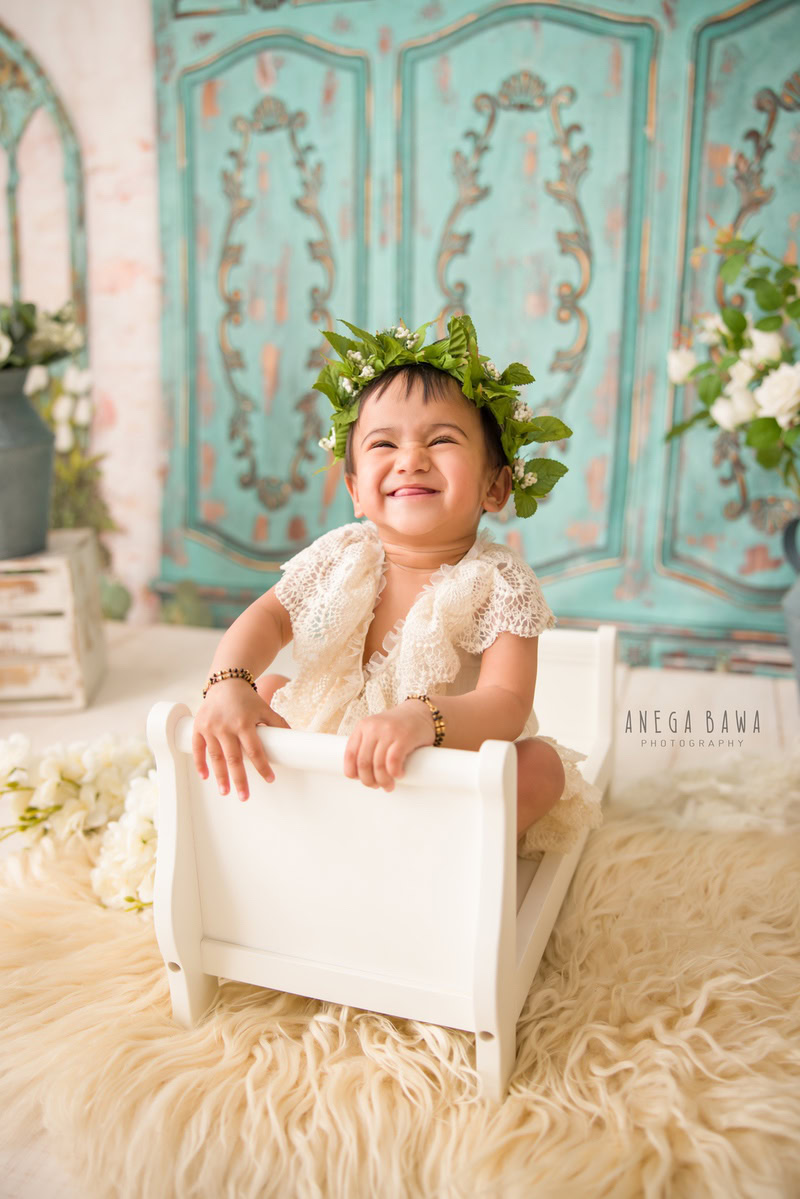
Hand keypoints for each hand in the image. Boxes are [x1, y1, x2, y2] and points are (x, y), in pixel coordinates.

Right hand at [192, 679, 284, 800]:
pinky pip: (198, 748)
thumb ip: (277, 723)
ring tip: (225, 792)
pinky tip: (205, 777)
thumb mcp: (264, 708)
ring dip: (220, 776)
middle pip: (234, 759)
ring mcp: (211, 727)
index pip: (255, 750)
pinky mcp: (198, 727)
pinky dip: (200, 763)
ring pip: (216, 757)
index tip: (270, 779)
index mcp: (244, 723)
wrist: (225, 682)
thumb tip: (294, 738)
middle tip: (244, 797)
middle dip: (239, 780)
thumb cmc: (247, 699)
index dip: (262, 766)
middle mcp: (226, 726)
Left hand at [343, 701, 434, 790]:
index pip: (349, 754)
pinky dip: (395, 773)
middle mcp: (373, 727)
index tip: (359, 779)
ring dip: (383, 781)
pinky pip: (393, 762)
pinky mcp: (404, 737)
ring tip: (389, 786)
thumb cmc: (399, 726)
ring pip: (378, 765)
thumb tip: (360, 773)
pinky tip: (399, 775)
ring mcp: (388, 732)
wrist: (422, 712)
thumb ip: (366, 744)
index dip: (352, 772)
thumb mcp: (376, 729)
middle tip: (376, 786)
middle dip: (369, 780)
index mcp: (363, 726)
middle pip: (363, 763)